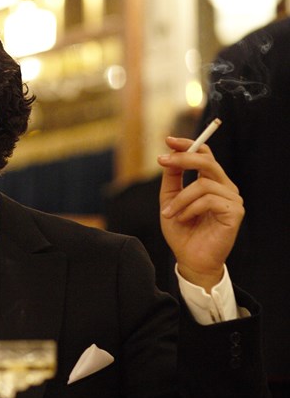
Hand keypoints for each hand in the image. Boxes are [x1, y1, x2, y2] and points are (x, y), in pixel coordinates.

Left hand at [158, 136, 243, 289]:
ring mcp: (232, 199)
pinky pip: (208, 200)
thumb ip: (172, 178)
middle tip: (162, 161)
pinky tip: (183, 219)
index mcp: (211, 181)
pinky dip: (189, 209)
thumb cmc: (181, 230)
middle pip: (207, 161)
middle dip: (183, 158)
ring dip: (180, 199)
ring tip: (169, 214)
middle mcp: (224, 187)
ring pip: (202, 184)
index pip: (205, 154)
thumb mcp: (169, 200)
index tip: (168, 139)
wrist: (189, 258)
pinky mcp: (235, 212)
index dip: (189, 144)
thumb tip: (169, 156)